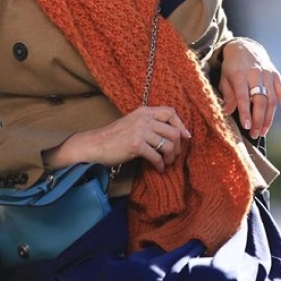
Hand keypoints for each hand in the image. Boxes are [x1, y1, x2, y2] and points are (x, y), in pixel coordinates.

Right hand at [49, 106, 190, 173]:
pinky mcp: (136, 144)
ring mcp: (140, 131)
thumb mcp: (133, 122)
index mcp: (144, 111)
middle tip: (174, 156)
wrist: (95, 145)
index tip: (185, 137)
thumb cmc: (115, 137)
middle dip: (178, 146)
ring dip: (170, 157)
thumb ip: (149, 123)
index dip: (181, 125)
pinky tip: (158, 168)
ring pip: (168, 145)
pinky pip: (157, 156)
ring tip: (166, 163)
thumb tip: (172, 134)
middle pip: (173, 131)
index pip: (170, 112)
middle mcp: (144, 118)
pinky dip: (160, 165)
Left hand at [218, 38, 280, 138]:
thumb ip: (228, 95)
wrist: (244, 47)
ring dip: (269, 118)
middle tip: (254, 134)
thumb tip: (227, 112)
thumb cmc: (231, 66)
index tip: (246, 126)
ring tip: (262, 132)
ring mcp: (268, 74)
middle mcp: (256, 74)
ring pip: (272, 100)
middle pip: (260, 100)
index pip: (243, 96)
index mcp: (240, 74)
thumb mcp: (224, 78)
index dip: (245, 112)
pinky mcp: (276, 76)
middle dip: (258, 119)